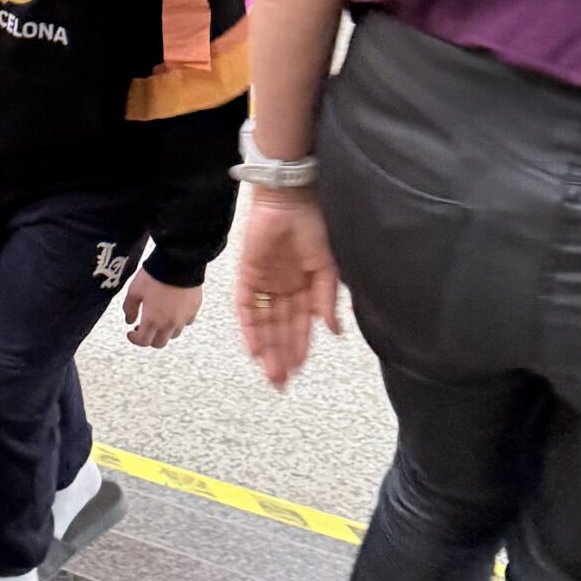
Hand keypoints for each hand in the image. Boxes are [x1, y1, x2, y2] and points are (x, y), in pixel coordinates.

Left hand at [122, 273, 201, 349]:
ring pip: (173, 335)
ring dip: (164, 332)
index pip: (143, 341)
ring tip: (159, 319)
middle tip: (143, 328)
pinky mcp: (194, 309)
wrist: (179, 263)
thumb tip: (129, 321)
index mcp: (152, 320)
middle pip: (159, 343)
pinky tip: (173, 312)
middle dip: (149, 338)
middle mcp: (169, 323)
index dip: (134, 339)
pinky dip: (179, 321)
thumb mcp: (134, 290)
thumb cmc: (155, 276)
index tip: (131, 333)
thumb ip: (130, 308)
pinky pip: (186, 322)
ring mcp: (183, 318)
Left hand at [236, 187, 340, 390]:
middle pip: (280, 329)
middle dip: (281, 355)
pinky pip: (246, 308)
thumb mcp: (327, 267)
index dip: (300, 347)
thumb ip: (327, 300)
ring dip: (266, 348)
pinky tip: (255, 349)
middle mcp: (283, 288)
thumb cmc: (313, 224)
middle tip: (281, 381)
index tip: (299, 369)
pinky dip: (250, 329)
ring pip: (263, 323)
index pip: (300, 324)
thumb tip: (334, 331)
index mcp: (304, 285)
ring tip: (270, 372)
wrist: (291, 198)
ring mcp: (264, 282)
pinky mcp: (247, 275)